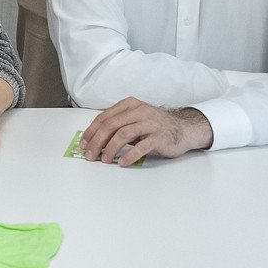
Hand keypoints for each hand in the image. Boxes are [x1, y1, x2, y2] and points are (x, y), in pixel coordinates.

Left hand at [80, 98, 212, 165]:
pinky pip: (141, 146)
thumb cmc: (156, 126)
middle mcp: (139, 111)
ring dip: (110, 149)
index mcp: (129, 105)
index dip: (91, 131)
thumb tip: (95, 139)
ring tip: (104, 159)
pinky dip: (129, 155)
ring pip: (123, 134)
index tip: (83, 144)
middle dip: (96, 141)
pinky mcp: (160, 137)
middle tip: (90, 155)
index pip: (104, 117)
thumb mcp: (135, 119)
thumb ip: (118, 124)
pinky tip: (123, 162)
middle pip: (110, 125)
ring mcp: (150, 123)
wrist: (184, 129)